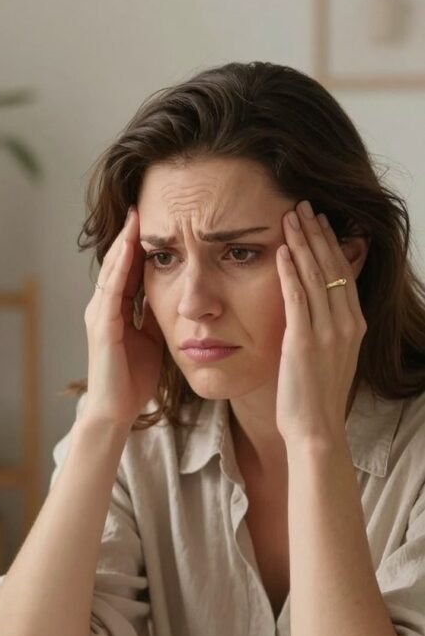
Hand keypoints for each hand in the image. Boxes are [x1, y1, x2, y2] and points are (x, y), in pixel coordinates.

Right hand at [84, 206, 163, 426]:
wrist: (117, 410)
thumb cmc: (134, 379)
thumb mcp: (152, 338)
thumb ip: (157, 316)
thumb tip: (177, 295)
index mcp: (115, 310)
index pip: (126, 269)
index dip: (138, 244)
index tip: (154, 219)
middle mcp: (102, 308)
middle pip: (116, 263)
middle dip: (129, 235)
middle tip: (141, 205)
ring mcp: (99, 316)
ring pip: (112, 271)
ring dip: (123, 244)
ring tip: (135, 218)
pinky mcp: (103, 327)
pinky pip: (112, 291)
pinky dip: (121, 269)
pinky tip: (131, 250)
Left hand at [275, 201, 366, 446]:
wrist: (317, 430)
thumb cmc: (316, 398)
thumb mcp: (330, 357)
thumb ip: (325, 329)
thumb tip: (312, 309)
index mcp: (354, 326)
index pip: (343, 273)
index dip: (331, 244)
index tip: (319, 221)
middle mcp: (346, 324)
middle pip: (332, 266)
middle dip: (317, 233)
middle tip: (303, 205)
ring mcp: (327, 332)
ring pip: (315, 275)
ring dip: (302, 242)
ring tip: (290, 216)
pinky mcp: (304, 342)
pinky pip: (297, 298)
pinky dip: (289, 271)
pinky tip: (280, 250)